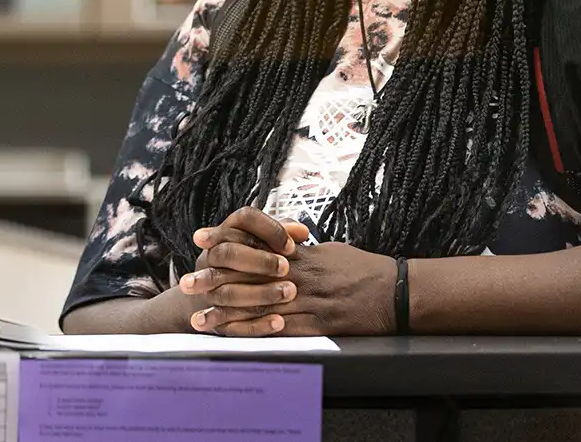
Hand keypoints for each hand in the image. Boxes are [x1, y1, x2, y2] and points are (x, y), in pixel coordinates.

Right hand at [177, 207, 310, 333]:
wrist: (209, 293)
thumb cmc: (245, 263)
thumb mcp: (260, 242)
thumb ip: (281, 233)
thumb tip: (302, 231)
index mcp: (225, 233)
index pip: (244, 219)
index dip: (269, 230)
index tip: (290, 246)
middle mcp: (212, 257)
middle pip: (228, 252)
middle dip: (260, 260)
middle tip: (286, 268)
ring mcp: (207, 287)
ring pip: (227, 291)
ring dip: (260, 293)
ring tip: (288, 293)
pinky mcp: (213, 316)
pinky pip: (231, 322)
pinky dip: (256, 323)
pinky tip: (278, 322)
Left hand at [187, 238, 396, 336]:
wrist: (395, 292)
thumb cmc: (363, 268)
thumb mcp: (329, 249)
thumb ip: (301, 249)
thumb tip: (282, 243)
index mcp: (298, 253)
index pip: (254, 246)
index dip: (224, 244)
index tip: (200, 242)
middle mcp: (297, 275)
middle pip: (246, 277)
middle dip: (214, 281)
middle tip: (185, 284)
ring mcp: (306, 301)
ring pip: (256, 306)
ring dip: (225, 314)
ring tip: (198, 319)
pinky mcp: (317, 325)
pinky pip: (279, 331)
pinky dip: (253, 334)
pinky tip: (233, 338)